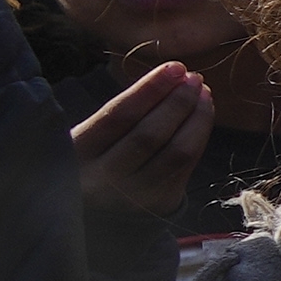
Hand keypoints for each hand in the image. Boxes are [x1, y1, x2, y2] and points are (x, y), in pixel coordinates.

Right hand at [69, 57, 218, 220]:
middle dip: (177, 101)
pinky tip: (203, 114)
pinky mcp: (158, 204)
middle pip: (150, 133)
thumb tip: (171, 77)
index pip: (119, 115)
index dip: (150, 89)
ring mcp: (133, 196)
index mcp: (78, 155)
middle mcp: (103, 180)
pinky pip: (186, 166)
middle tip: (193, 77)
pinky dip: (199, 135)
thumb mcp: (90, 137)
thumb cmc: (95, 160)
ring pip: (175, 152)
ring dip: (195, 117)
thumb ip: (121, 113)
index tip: (174, 67)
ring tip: (202, 92)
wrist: (96, 214)